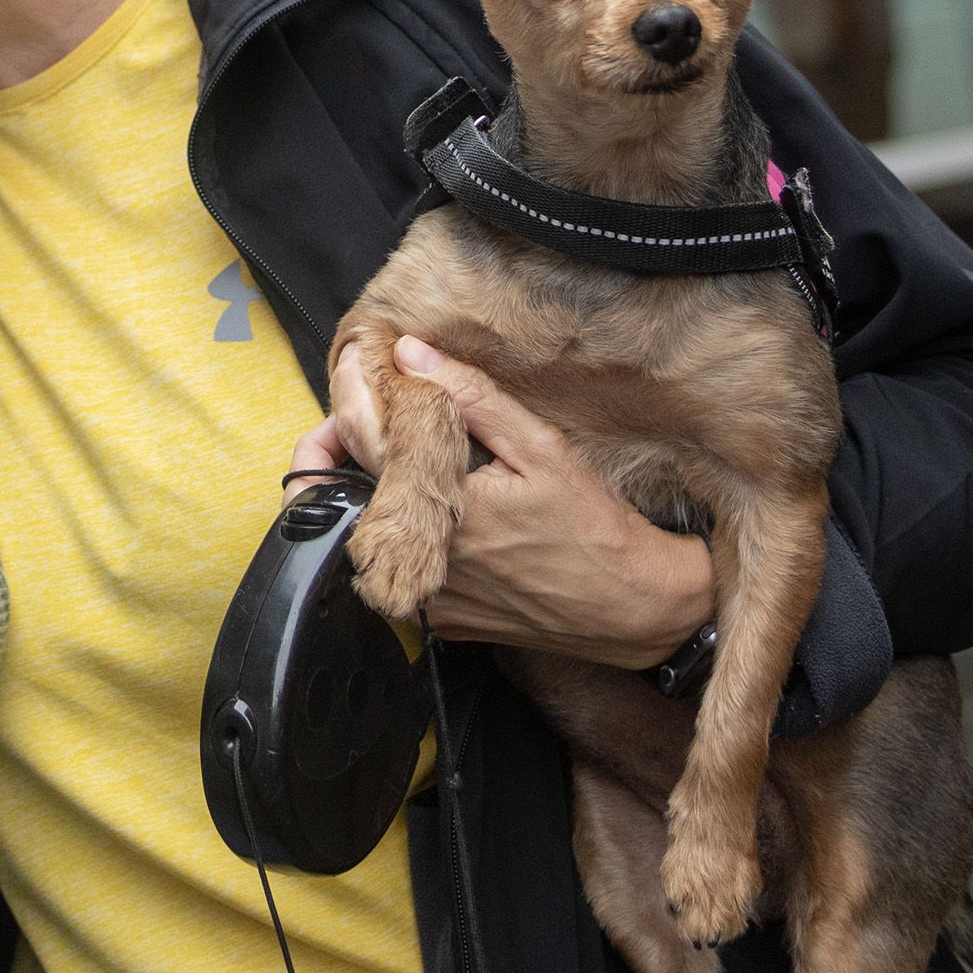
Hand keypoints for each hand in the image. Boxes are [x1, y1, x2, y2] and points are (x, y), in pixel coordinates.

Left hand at [291, 334, 712, 669]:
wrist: (629, 607)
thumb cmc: (593, 526)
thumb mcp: (541, 448)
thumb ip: (472, 397)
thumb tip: (411, 352)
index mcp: (445, 510)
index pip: (361, 440)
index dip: (350, 394)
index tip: (358, 365)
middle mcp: (424, 559)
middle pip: (346, 489)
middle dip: (342, 441)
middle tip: (365, 406)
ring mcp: (426, 597)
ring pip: (365, 531)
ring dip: (368, 487)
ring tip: (394, 449)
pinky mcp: (436, 620)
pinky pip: (394, 567)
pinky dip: (397, 530)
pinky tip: (430, 506)